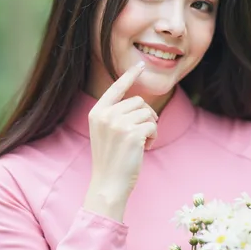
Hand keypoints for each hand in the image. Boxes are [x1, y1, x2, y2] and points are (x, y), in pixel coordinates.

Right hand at [86, 61, 157, 203]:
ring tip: (141, 144)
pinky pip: (153, 126)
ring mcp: (118, 123)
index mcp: (96, 112)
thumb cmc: (110, 160)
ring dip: (150, 128)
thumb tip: (140, 102)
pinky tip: (144, 149)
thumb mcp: (106, 132)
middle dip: (146, 116)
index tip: (140, 65)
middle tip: (141, 135)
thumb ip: (116, 115)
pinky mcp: (132, 134)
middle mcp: (105, 115)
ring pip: (148, 113)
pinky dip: (153, 137)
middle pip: (138, 101)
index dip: (130, 75)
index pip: (116, 88)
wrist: (108, 184)